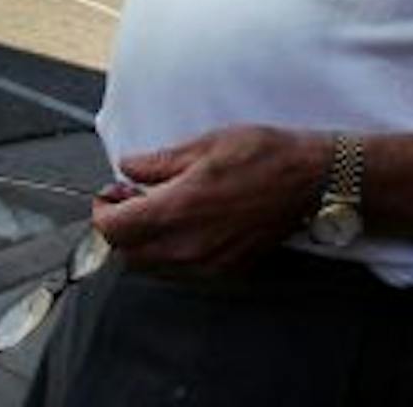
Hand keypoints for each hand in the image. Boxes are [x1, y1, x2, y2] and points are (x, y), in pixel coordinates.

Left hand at [91, 126, 330, 272]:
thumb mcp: (204, 144)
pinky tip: (184, 222)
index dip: (102, 212)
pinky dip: (170, 250)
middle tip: (128, 198)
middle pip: (128, 254)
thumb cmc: (262, 154)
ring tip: (157, 208)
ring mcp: (208, 262)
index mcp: (177, 209)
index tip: (107, 195)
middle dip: (119, 228)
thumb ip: (158, 162)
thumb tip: (128, 167)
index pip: (115, 229)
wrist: (310, 179)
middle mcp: (188, 245)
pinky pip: (181, 268)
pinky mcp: (226, 268)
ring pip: (153, 265)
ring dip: (143, 241)